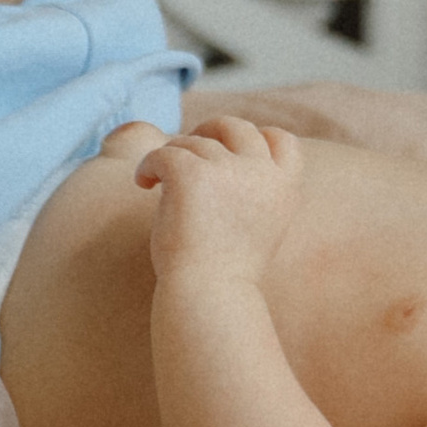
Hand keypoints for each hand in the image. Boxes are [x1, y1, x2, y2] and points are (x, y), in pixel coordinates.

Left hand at [137, 116, 303, 284]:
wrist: (207, 299)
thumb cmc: (224, 276)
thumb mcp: (256, 229)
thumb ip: (250, 194)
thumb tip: (218, 161)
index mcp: (283, 188)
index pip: (282, 141)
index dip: (258, 138)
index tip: (232, 150)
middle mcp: (261, 173)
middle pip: (236, 127)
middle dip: (209, 130)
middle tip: (186, 150)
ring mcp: (227, 169)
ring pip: (193, 143)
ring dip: (174, 158)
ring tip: (157, 185)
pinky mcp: (191, 173)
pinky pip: (164, 152)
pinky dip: (149, 165)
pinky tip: (143, 183)